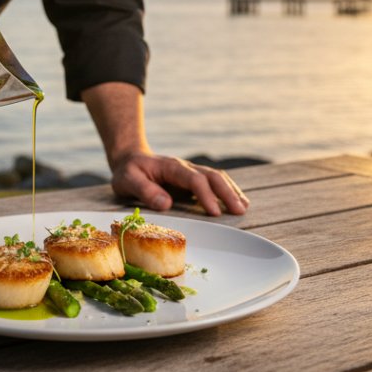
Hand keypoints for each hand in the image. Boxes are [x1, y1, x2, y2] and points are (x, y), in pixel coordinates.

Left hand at [110, 152, 249, 216]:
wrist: (130, 159)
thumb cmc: (128, 172)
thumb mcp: (127, 180)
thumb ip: (145, 191)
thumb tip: (166, 204)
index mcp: (171, 167)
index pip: (193, 179)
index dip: (205, 195)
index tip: (214, 212)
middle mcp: (185, 167)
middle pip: (212, 176)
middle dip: (227, 193)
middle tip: (239, 211)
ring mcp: (191, 172)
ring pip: (217, 177)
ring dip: (231, 191)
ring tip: (243, 207)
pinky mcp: (193, 180)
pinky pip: (214, 183)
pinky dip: (227, 190)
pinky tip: (236, 201)